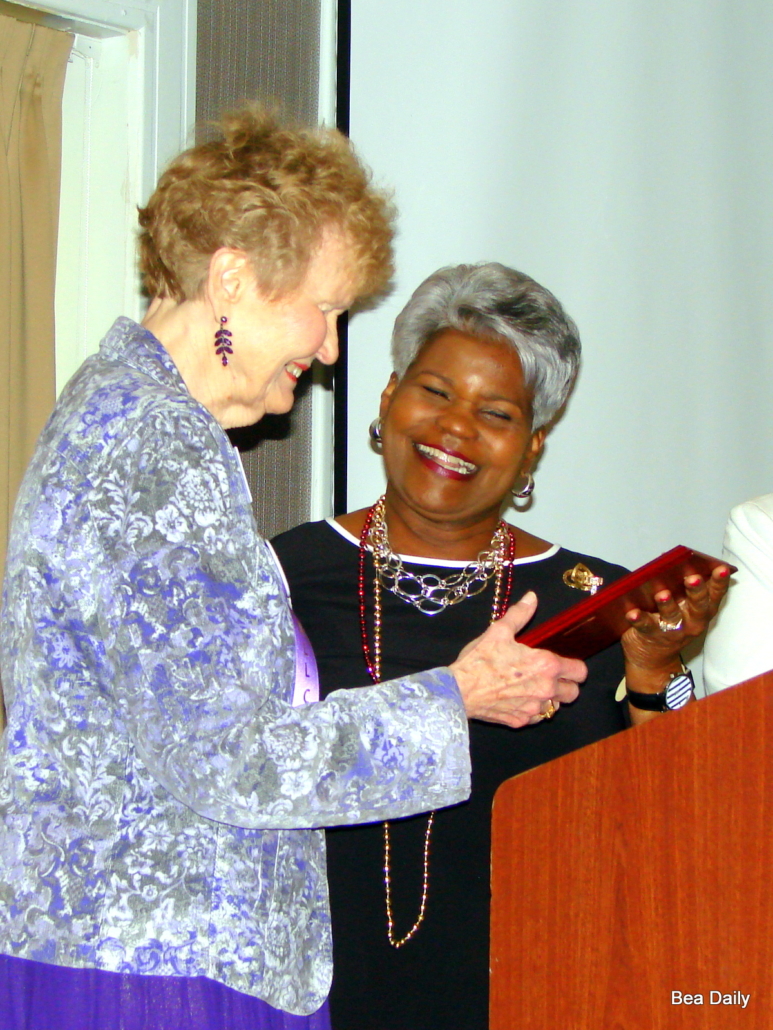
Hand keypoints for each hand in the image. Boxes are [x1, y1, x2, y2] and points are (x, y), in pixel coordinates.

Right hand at [450, 592, 586, 728]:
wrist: (458, 690)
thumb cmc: (479, 660)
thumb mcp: (499, 631)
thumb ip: (520, 614)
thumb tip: (532, 597)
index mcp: (546, 665)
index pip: (580, 672)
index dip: (575, 667)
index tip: (565, 665)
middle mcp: (546, 689)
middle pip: (573, 693)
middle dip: (566, 685)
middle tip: (550, 677)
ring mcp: (534, 709)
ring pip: (556, 707)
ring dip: (550, 699)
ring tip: (532, 687)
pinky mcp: (521, 721)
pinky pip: (537, 718)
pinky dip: (532, 710)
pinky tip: (518, 699)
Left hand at [622, 565, 730, 680]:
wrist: (653, 659)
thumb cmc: (669, 623)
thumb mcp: (681, 606)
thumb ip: (679, 585)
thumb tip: (669, 559)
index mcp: (702, 610)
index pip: (715, 594)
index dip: (720, 582)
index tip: (721, 568)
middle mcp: (692, 622)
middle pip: (697, 605)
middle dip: (696, 591)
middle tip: (692, 577)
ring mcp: (672, 631)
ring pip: (672, 617)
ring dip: (667, 604)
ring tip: (662, 594)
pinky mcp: (651, 636)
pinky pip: (645, 627)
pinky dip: (639, 619)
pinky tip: (632, 612)